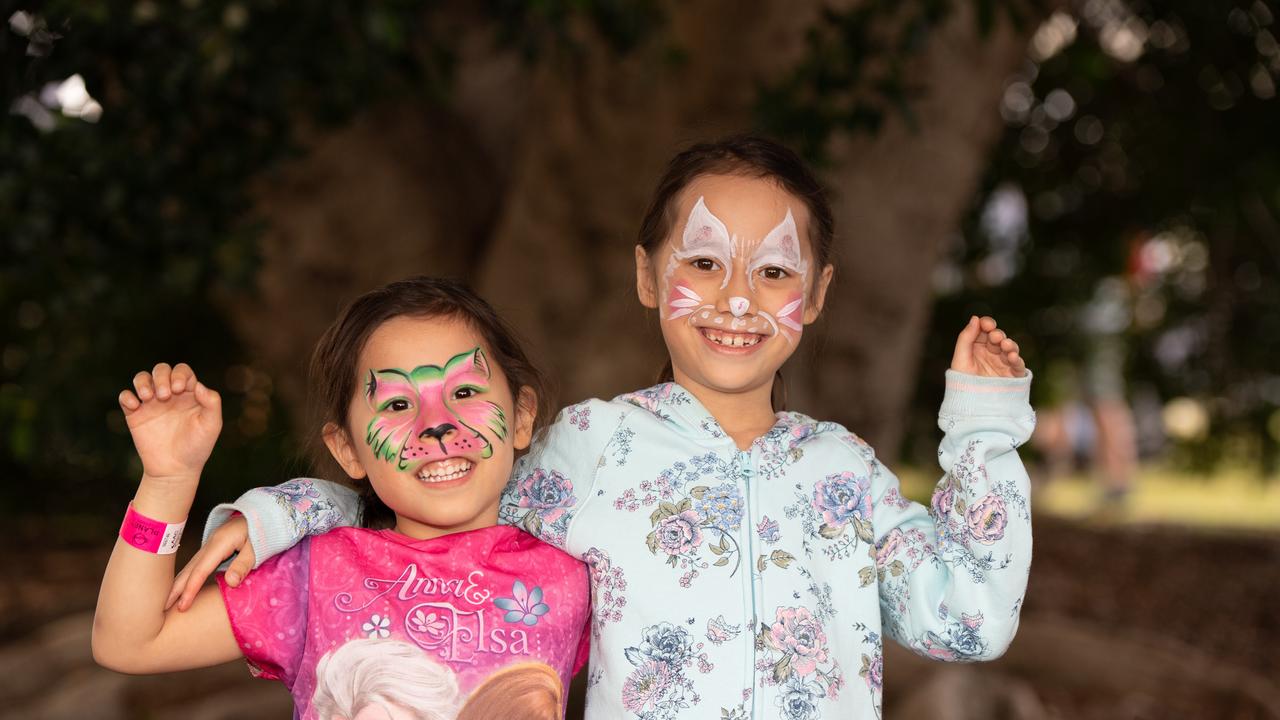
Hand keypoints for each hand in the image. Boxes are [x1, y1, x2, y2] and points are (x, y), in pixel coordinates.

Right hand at [118, 363, 221, 480]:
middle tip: (165, 396)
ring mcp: (151, 404)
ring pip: (141, 378)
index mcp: (189, 394)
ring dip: (142, 382)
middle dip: (161, 376)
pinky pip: (125, 397)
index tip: (179, 390)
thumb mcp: (212, 425)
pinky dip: (126, 396)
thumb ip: (212, 402)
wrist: (175, 470)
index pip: (182, 371)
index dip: (179, 374)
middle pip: (161, 370)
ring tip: (148, 397)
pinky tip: (135, 406)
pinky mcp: (135, 415)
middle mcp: (169, 395)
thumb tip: (199, 385)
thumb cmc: (197, 447)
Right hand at [166, 515, 254, 611]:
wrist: (264, 514)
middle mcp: (210, 544)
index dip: (190, 590)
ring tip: (166, 601)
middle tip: (161, 609)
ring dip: (178, 584)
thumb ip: (244, 564)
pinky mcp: (212, 547)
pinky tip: (181, 587)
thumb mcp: (258, 547)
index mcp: (220, 543)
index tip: (182, 606)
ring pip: (190, 567)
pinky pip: (196, 565)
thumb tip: (230, 583)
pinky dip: (187, 577)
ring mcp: (210, 545)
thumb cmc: (263, 530)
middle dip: (174, 589)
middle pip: (189, 569)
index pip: (201, 570)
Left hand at [951, 316, 1026, 377]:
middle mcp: (991, 353)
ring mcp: (1002, 364)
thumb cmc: (962, 382)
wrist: (970, 405)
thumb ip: (966, 337)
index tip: (987, 324)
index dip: (987, 324)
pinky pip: (1018, 365)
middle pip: (998, 338)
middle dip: (998, 335)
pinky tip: (1012, 357)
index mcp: (977, 347)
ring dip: (1009, 345)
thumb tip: (975, 318)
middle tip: (995, 337)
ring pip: (1010, 349)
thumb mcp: (960, 358)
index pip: (985, 330)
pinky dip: (1017, 360)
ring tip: (1005, 346)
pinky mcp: (1012, 375)